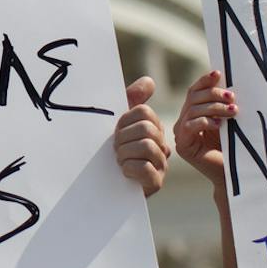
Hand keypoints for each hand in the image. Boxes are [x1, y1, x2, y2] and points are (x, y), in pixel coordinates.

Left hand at [113, 76, 168, 196]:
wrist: (104, 187)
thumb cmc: (111, 152)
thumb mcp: (119, 124)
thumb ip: (133, 100)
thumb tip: (149, 81)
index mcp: (154, 128)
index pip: (143, 111)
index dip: (124, 121)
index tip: (116, 133)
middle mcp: (162, 145)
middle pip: (146, 128)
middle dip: (123, 139)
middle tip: (116, 150)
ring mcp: (162, 165)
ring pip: (146, 146)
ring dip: (125, 154)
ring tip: (120, 161)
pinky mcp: (156, 183)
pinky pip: (144, 167)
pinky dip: (129, 168)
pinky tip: (124, 172)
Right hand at [175, 70, 236, 192]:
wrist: (233, 173)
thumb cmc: (233, 147)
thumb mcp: (228, 120)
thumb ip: (223, 103)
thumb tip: (227, 81)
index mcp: (193, 113)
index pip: (194, 91)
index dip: (204, 81)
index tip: (219, 74)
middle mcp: (184, 121)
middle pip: (193, 97)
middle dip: (213, 94)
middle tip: (232, 97)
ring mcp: (181, 134)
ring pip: (192, 110)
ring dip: (214, 107)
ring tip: (233, 112)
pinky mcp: (183, 146)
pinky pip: (189, 126)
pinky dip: (204, 121)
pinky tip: (219, 125)